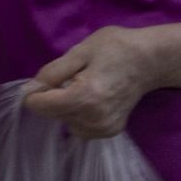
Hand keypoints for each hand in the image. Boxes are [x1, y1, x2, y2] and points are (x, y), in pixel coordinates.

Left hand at [22, 26, 156, 137]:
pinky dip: (78, 114)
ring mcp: (104, 128)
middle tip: (72, 76)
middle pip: (53, 114)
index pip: (42, 106)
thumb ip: (53, 72)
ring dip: (65, 107)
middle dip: (53, 97)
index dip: (34, 93)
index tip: (42, 80)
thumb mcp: (80, 50)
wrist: (150, 61)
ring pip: (65, 122)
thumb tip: (30, 89)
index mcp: (86, 97)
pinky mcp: (110, 131)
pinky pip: (79, 127)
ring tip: (83, 86)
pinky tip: (91, 98)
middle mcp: (94, 118)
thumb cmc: (116, 48)